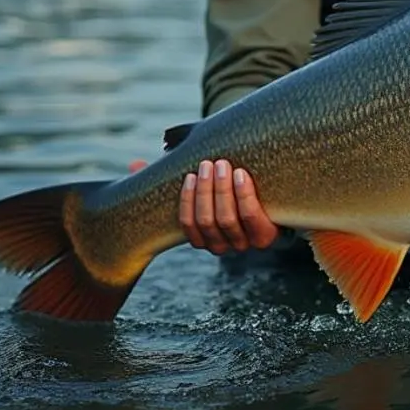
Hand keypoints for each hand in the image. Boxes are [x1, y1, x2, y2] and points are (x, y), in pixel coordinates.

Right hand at [128, 158, 279, 254]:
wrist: (274, 197)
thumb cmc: (230, 189)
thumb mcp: (202, 185)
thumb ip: (169, 178)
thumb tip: (135, 165)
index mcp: (205, 237)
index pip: (189, 226)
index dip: (187, 201)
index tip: (189, 175)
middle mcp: (224, 245)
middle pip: (209, 221)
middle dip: (206, 191)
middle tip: (209, 164)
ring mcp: (246, 242)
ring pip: (228, 220)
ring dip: (223, 190)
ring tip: (223, 165)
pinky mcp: (267, 235)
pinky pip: (253, 218)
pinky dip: (244, 196)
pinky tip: (241, 175)